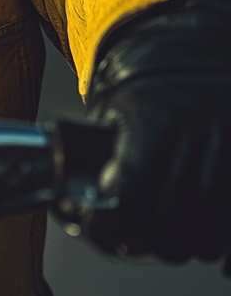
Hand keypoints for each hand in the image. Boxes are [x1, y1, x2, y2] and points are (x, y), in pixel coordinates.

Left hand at [86, 0, 230, 262]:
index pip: (129, 186)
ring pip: (205, 226)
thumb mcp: (112, 108)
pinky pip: (227, 221)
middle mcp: (197, 128)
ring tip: (158, 242)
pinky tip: (190, 234)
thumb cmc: (142, 84)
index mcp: (154, 113)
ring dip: (179, 244)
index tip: (96, 230)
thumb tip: (81, 205)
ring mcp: (226, 143)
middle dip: (141, 238)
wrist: (190, 51)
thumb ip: (100, 152)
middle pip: (167, 214)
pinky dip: (209, 236)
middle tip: (123, 242)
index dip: (108, 219)